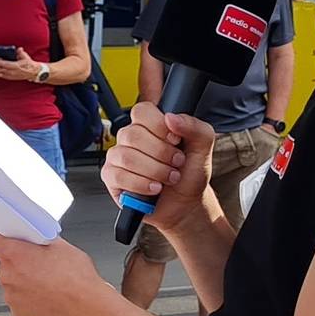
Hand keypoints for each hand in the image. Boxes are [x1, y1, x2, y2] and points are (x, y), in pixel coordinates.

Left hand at [0, 53, 29, 82]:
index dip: (0, 62)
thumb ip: (21, 53)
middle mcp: (12, 72)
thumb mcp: (25, 57)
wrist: (32, 73)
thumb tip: (19, 49)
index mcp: (17, 66)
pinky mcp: (8, 78)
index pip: (7, 64)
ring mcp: (10, 76)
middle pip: (0, 69)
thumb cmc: (29, 63)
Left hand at [0, 233, 111, 315]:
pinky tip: (46, 294)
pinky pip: (18, 299)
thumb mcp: (61, 245)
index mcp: (14, 255)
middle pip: (4, 262)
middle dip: (18, 261)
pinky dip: (28, 296)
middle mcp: (7, 275)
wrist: (87, 308)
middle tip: (38, 262)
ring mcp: (11, 296)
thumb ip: (39, 239)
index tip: (6, 239)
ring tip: (47, 280)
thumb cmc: (77, 279)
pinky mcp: (18, 312)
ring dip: (24, 280)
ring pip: (12, 281)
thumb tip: (35, 238)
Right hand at [103, 109, 216, 228]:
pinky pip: (118, 176)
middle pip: (134, 134)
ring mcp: (118, 157)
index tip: (175, 140)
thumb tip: (171, 118)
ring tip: (168, 178)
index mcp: (150, 125)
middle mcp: (131, 138)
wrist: (184, 204)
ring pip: (127, 157)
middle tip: (176, 164)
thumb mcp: (202, 148)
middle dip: (162, 153)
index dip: (159, 126)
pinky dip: (141, 184)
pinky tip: (153, 188)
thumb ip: (195, 128)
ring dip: (154, 171)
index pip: (142, 111)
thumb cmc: (189, 175)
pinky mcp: (112, 177)